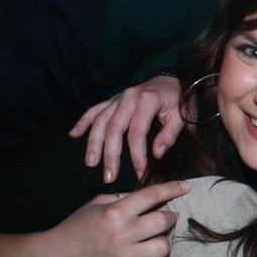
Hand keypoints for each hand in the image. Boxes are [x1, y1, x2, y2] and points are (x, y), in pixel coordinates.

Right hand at [35, 181, 190, 256]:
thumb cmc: (76, 229)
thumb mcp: (95, 205)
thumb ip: (122, 198)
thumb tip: (151, 196)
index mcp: (114, 212)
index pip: (152, 196)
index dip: (172, 189)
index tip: (185, 187)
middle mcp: (121, 234)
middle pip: (163, 222)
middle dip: (169, 218)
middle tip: (165, 220)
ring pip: (164, 247)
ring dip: (163, 243)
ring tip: (154, 242)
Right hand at [69, 74, 183, 182]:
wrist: (176, 80)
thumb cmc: (181, 100)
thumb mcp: (182, 116)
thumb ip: (169, 134)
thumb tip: (156, 154)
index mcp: (147, 100)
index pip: (137, 132)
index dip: (137, 154)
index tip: (139, 171)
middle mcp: (128, 97)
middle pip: (114, 128)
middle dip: (110, 154)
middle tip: (109, 176)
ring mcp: (118, 97)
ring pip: (100, 120)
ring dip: (93, 143)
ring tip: (91, 162)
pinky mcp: (113, 99)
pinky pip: (95, 109)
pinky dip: (83, 121)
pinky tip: (74, 134)